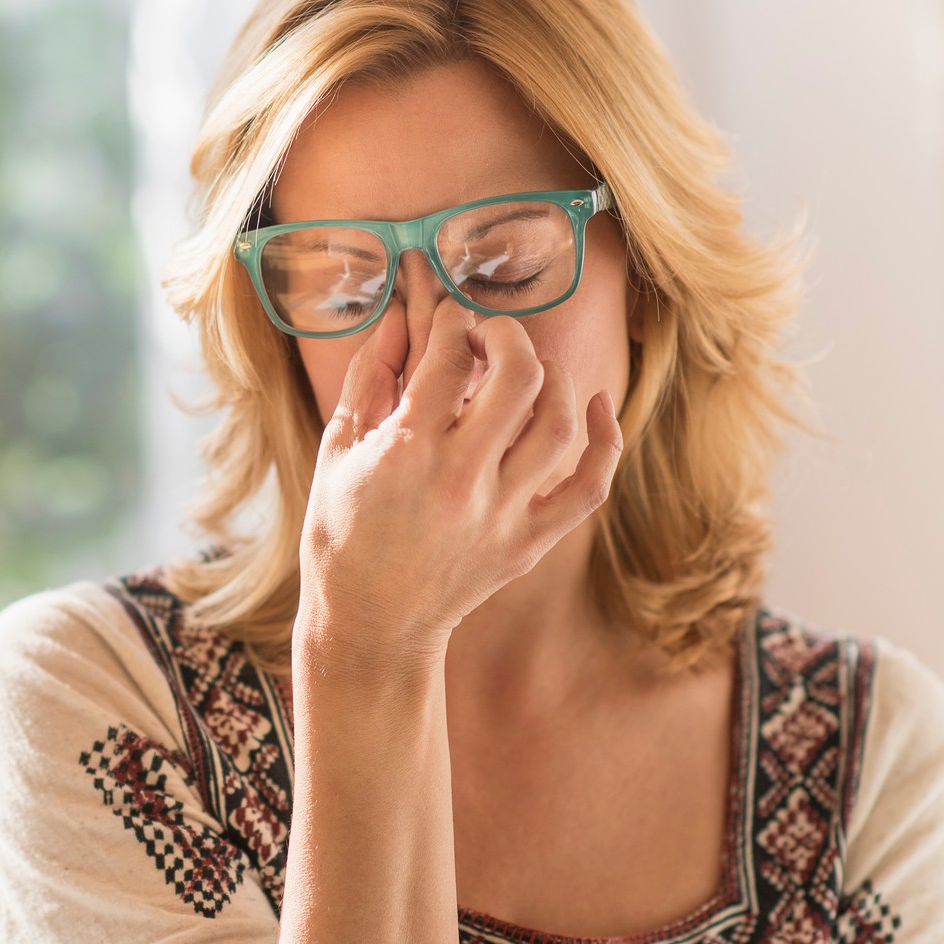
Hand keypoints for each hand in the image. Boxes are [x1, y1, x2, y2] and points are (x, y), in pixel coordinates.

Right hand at [294, 293, 623, 683]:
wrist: (371, 624)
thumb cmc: (342, 535)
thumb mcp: (337, 451)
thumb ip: (370, 379)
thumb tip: (400, 318)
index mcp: (405, 453)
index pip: (450, 355)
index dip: (451, 320)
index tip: (447, 318)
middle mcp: (461, 480)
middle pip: (518, 376)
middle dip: (505, 336)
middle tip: (486, 335)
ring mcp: (503, 514)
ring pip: (559, 422)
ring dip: (550, 378)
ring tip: (525, 370)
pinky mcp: (529, 542)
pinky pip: (590, 486)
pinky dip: (606, 439)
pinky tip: (596, 404)